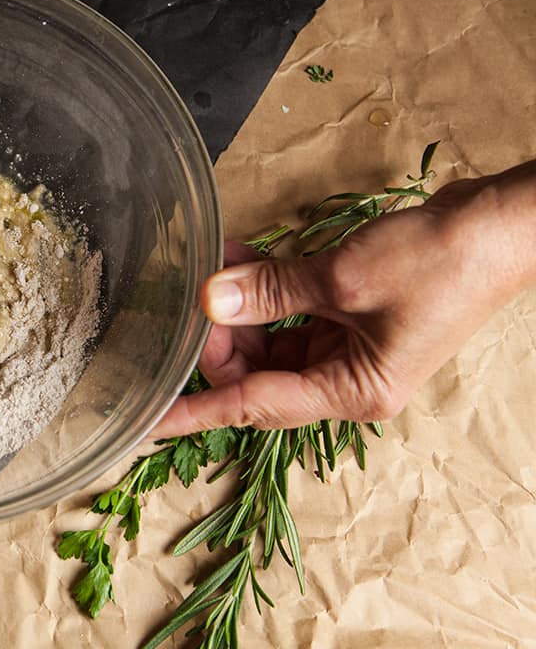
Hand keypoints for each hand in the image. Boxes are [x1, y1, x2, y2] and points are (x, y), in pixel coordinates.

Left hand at [151, 161, 535, 438]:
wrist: (499, 227)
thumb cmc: (438, 263)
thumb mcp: (340, 279)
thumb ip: (268, 292)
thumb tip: (209, 301)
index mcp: (352, 392)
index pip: (252, 407)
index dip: (194, 413)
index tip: (149, 421)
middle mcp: (348, 381)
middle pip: (256, 374)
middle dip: (220, 337)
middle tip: (200, 294)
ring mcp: (350, 350)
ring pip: (269, 343)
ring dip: (238, 307)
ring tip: (217, 264)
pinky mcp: (352, 318)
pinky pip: (291, 314)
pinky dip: (265, 290)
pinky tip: (240, 258)